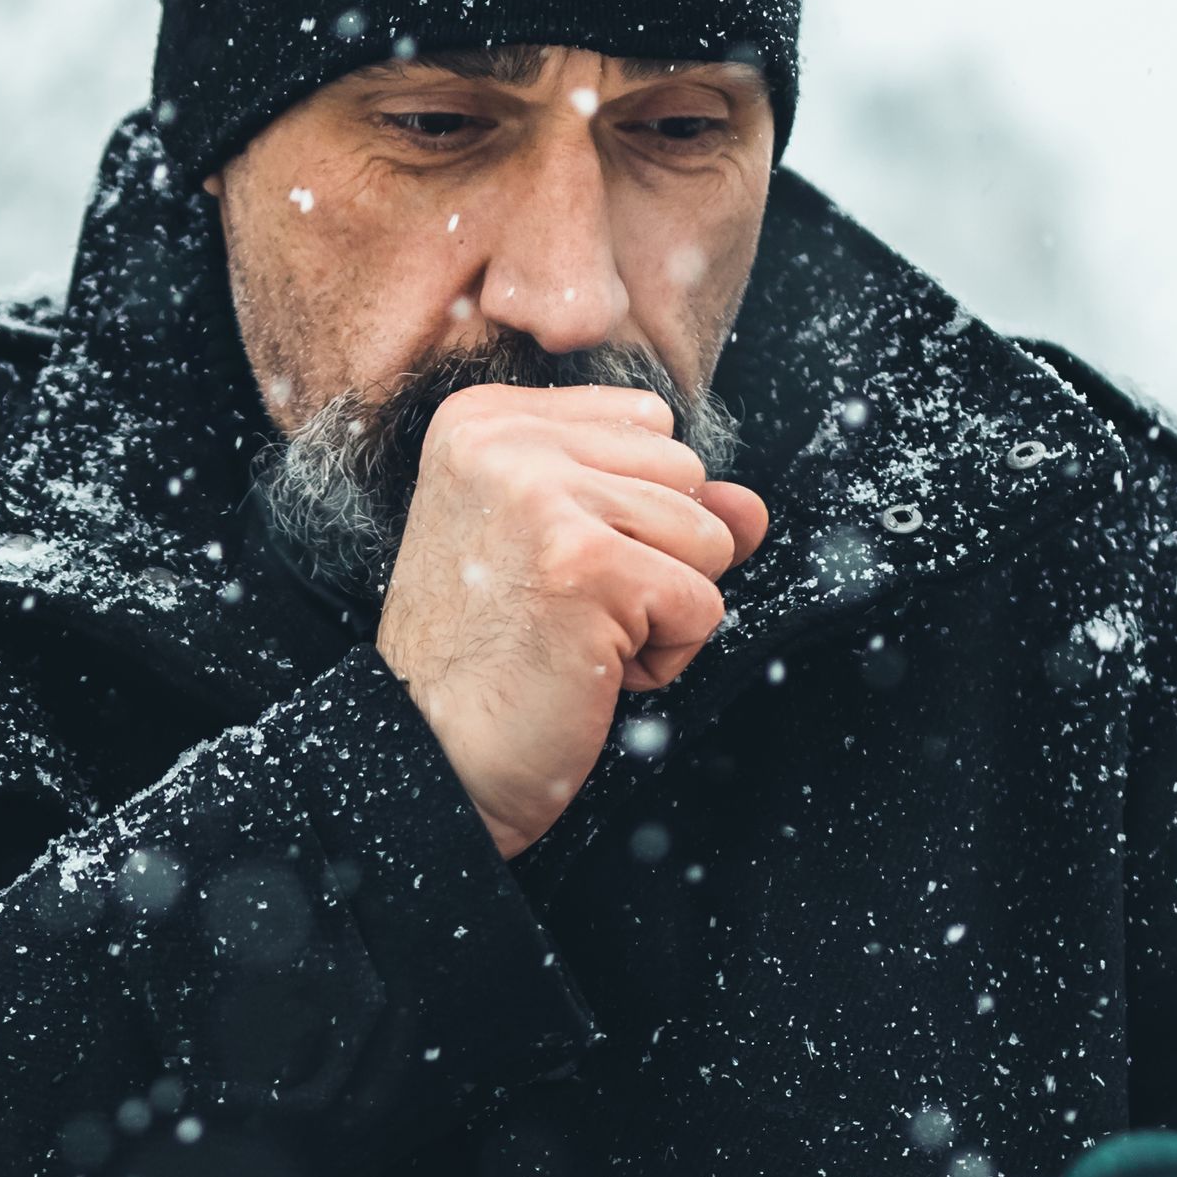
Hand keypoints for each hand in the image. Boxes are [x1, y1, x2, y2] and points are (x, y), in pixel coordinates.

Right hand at [377, 383, 772, 854]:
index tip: (547, 564)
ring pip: (706, 535)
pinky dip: (663, 658)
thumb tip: (749, 509)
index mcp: (486, 421)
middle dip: (653, 557)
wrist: (427, 756)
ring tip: (575, 638)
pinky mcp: (587, 566)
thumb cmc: (487, 662)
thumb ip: (660, 504)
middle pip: (684, 471)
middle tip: (561, 610)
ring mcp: (543, 498)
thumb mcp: (567, 552)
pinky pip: (702, 602)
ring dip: (660, 609)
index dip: (629, 510)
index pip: (647, 423)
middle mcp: (505, 443)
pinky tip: (589, 670)